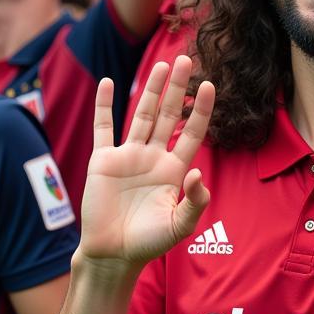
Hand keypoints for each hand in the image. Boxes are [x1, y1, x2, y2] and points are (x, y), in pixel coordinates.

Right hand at [80, 56, 214, 266]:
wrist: (112, 254)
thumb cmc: (148, 243)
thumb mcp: (179, 226)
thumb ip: (195, 202)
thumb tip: (200, 173)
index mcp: (174, 170)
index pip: (191, 132)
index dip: (200, 110)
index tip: (210, 86)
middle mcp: (153, 157)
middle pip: (168, 115)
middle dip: (177, 89)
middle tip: (186, 60)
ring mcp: (128, 157)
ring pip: (142, 115)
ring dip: (151, 90)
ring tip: (161, 66)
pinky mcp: (104, 161)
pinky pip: (105, 128)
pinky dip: (105, 105)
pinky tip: (110, 83)